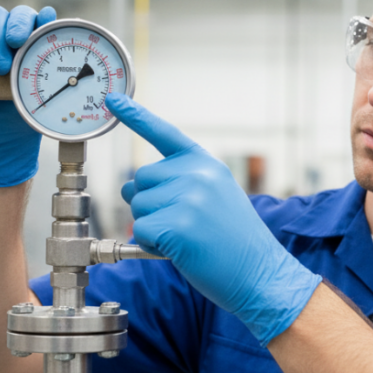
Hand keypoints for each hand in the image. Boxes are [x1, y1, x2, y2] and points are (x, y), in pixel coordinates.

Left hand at [106, 94, 321, 344]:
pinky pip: (140, 231)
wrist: (261, 273)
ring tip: (186, 238)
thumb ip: (181, 183)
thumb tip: (133, 188)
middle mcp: (196, 174)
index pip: (164, 134)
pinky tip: (179, 250)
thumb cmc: (234, 242)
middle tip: (180, 224)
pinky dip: (151, 245)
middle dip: (149, 203)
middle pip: (141, 180)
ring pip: (138, 206)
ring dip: (151, 226)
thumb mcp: (216, 196)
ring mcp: (187, 197)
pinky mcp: (177, 224)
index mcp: (205, 164)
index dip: (135, 116)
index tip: (112, 100)